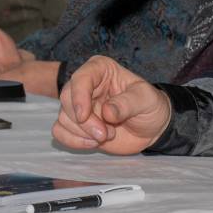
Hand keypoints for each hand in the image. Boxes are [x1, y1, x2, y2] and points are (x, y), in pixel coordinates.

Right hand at [53, 56, 171, 154]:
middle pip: (67, 99)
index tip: (84, 116)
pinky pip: (60, 131)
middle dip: (84, 122)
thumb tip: (107, 112)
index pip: (81, 78)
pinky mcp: (76, 124)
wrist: (152, 128)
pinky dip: (72, 141)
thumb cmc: (150, 106)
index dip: (79, 97)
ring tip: (108, 135)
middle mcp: (85, 85)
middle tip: (105, 134)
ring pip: (63, 117)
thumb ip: (128, 104)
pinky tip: (92, 143)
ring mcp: (79, 105)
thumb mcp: (146, 100)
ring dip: (83, 133)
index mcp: (100, 69)